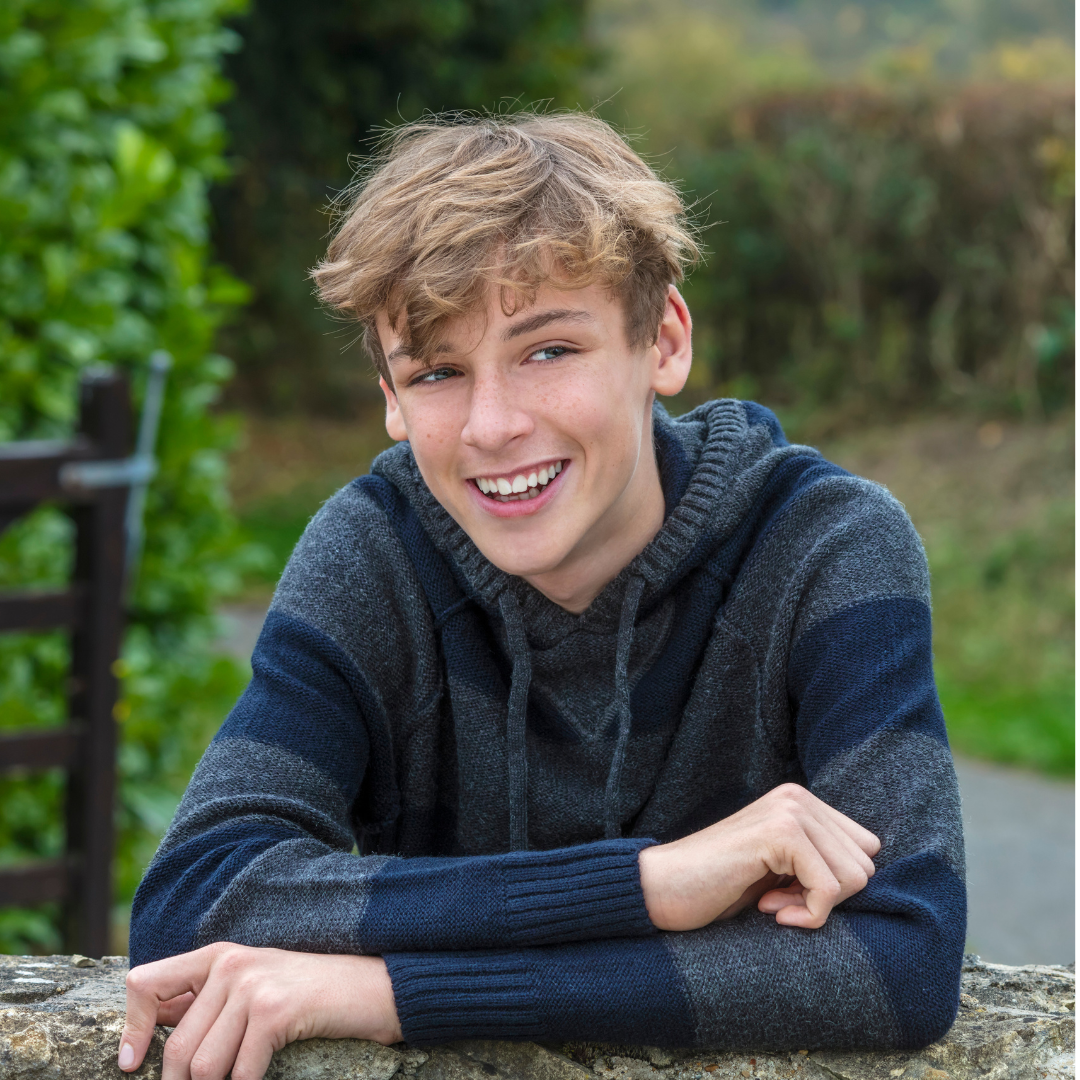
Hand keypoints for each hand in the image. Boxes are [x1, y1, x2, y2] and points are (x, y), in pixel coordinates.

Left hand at [118, 943, 401, 1079]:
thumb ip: (206, 1003)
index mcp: (217, 955)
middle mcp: (229, 963)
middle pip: (177, 1049)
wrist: (372, 988)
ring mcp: (251, 985)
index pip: (144, 983)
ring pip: (202, 1068)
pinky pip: (238, 1075)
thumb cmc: (311, 996)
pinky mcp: (273, 1010)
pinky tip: (265, 1077)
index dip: (131, 1030)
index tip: (130, 1065)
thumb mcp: (253, 987)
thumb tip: (151, 1035)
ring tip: (246, 1072)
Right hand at [638, 783, 879, 930]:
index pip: (865, 849)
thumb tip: (869, 875)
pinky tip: (767, 910)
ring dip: (816, 906)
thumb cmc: (716, 885)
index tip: (790, 893)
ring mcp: (790, 810)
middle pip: (865, 864)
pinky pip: (830, 889)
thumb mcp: (778, 868)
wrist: (661, 887)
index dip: (834, 884)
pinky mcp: (780, 833)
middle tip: (778, 900)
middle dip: (828, 896)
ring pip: (854, 877)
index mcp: (800, 801)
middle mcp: (798, 797)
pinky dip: (808, 914)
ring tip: (770, 902)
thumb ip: (816, 860)